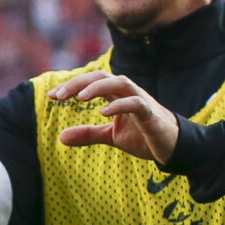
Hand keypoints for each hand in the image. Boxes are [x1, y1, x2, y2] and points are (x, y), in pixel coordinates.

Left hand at [51, 73, 180, 164]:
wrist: (172, 147)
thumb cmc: (143, 136)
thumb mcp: (110, 136)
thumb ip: (88, 134)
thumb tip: (60, 138)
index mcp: (117, 94)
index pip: (91, 82)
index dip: (71, 86)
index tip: (51, 97)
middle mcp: (128, 92)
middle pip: (101, 77)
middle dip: (78, 83)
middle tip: (58, 96)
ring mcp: (141, 100)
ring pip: (119, 82)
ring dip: (98, 87)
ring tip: (79, 98)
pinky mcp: (151, 114)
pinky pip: (135, 103)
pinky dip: (119, 105)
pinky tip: (102, 113)